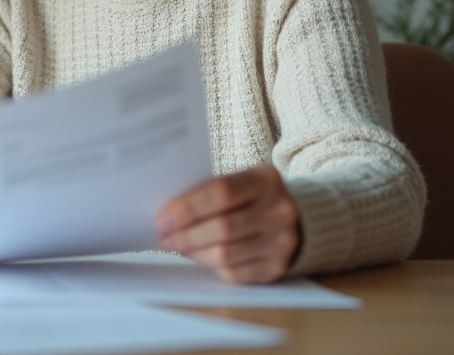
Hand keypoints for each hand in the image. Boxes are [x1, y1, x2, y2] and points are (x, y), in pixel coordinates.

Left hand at [154, 164, 299, 283]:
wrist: (291, 218)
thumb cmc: (250, 197)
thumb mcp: (237, 182)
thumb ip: (208, 193)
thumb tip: (168, 215)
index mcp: (266, 180)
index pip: (221, 193)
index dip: (188, 208)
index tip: (163, 219)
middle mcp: (280, 211)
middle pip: (223, 228)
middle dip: (186, 235)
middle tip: (164, 237)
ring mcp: (281, 242)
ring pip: (226, 255)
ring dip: (194, 252)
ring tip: (177, 246)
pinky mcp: (276, 267)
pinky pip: (234, 273)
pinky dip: (210, 266)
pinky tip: (199, 256)